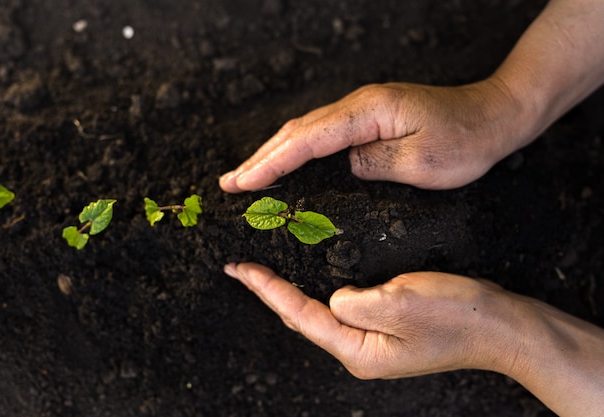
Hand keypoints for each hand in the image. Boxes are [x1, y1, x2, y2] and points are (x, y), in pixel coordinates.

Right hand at [219, 80, 524, 191]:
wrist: (495, 115)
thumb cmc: (466, 141)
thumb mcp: (424, 162)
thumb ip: (374, 164)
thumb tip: (343, 166)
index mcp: (368, 113)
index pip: (308, 140)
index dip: (271, 163)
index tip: (243, 183)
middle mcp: (359, 106)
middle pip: (297, 132)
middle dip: (260, 158)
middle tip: (229, 184)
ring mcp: (363, 110)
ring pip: (306, 132)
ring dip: (273, 153)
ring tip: (246, 176)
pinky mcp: (369, 119)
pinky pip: (322, 135)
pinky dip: (296, 150)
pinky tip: (286, 163)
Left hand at [224, 262, 512, 378]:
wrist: (500, 326)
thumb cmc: (456, 317)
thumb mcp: (400, 302)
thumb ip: (354, 301)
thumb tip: (333, 298)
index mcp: (357, 349)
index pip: (299, 314)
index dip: (267, 289)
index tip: (239, 268)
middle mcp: (359, 350)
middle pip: (303, 317)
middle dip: (272, 291)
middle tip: (244, 266)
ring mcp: (373, 341)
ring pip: (320, 312)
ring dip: (293, 290)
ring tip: (267, 269)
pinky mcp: (386, 327)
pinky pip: (343, 307)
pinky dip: (321, 289)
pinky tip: (314, 274)